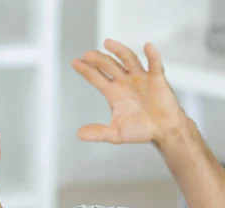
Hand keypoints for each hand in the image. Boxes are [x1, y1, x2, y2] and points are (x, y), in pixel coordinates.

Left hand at [71, 39, 187, 145]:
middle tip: (87, 54)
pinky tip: (147, 47)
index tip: (75, 62)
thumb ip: (98, 133)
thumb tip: (79, 134)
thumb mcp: (116, 133)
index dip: (86, 70)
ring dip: (119, 51)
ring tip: (108, 43)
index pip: (96, 78)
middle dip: (98, 60)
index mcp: (113, 92)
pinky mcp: (157, 79)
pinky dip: (152, 56)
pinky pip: (154, 65)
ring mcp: (140, 78)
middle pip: (109, 65)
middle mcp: (125, 81)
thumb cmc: (141, 129)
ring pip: (128, 59)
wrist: (164, 130)